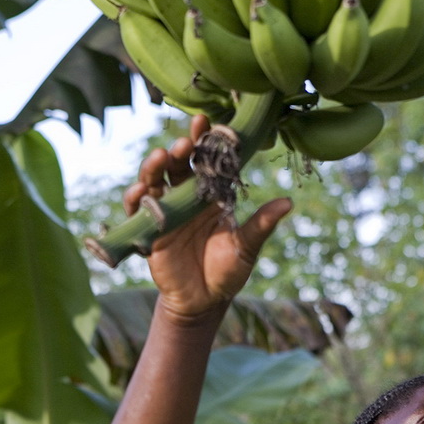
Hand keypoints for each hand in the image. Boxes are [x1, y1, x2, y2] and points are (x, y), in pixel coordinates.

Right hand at [124, 115, 291, 323]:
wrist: (203, 301)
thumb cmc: (228, 271)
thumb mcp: (246, 247)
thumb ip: (260, 225)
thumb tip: (288, 203)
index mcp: (211, 194)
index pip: (207, 161)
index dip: (206, 141)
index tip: (208, 122)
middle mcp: (186, 197)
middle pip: (178, 165)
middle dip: (178, 150)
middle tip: (185, 143)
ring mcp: (165, 211)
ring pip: (155, 180)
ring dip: (154, 167)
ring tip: (160, 158)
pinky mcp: (148, 229)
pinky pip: (137, 209)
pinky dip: (135, 198)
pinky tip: (140, 191)